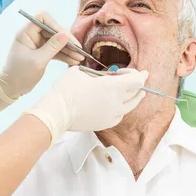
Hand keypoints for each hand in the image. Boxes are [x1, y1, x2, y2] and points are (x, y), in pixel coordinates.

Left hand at [0, 12, 83, 114]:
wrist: (10, 88)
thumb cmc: (19, 74)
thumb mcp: (38, 61)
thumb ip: (52, 47)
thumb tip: (66, 35)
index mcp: (26, 32)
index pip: (43, 18)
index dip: (56, 25)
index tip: (66, 37)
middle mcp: (32, 35)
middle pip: (53, 30)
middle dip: (66, 40)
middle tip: (79, 50)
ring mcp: (37, 44)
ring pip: (56, 41)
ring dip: (68, 49)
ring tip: (80, 57)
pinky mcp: (41, 52)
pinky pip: (55, 50)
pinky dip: (64, 55)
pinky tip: (74, 60)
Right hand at [26, 66, 148, 144]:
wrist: (56, 113)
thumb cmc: (66, 89)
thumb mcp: (81, 72)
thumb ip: (98, 73)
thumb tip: (105, 76)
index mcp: (112, 87)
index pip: (137, 81)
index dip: (139, 75)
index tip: (139, 72)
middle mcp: (116, 102)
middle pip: (136, 92)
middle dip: (137, 83)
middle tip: (136, 78)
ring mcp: (112, 115)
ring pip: (131, 105)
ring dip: (135, 97)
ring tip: (139, 93)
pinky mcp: (106, 124)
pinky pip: (121, 114)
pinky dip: (123, 108)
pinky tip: (121, 104)